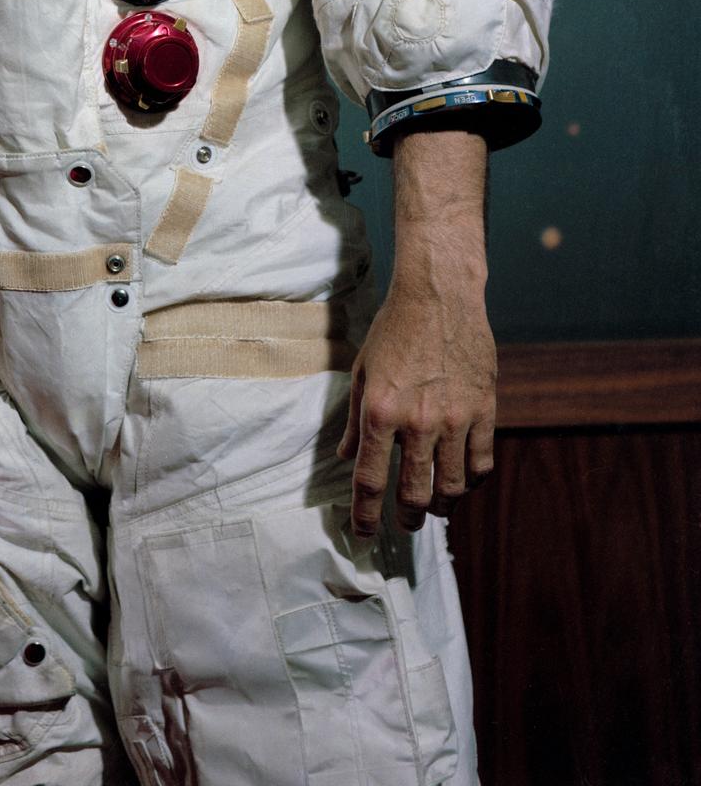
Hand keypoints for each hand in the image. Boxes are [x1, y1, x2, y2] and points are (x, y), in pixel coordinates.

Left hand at [337, 126, 495, 537]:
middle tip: (405, 524)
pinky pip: (482, 462)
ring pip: (452, 485)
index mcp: (380, 411)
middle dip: (407, 518)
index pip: (370, 479)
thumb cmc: (394, 329)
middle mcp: (418, 421)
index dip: (364, 514)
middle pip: (415, 493)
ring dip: (442, 505)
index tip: (363, 533)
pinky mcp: (484, 410)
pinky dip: (472, 480)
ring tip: (435, 508)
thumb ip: (354, 418)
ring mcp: (455, 419)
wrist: (439, 295)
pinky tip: (463, 481)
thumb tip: (345, 457)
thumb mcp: (362, 370)